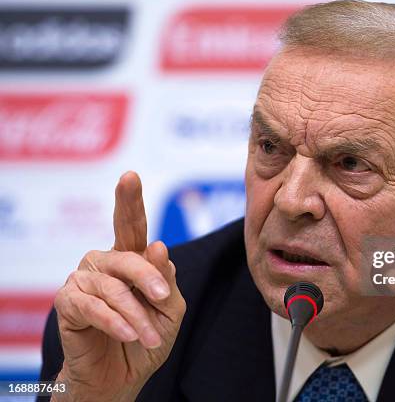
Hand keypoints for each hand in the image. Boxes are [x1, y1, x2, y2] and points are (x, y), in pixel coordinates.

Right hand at [52, 172, 186, 400]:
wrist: (122, 376)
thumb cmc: (147, 337)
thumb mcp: (169, 309)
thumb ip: (166, 280)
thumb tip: (158, 247)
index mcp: (130, 258)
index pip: (130, 225)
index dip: (129, 200)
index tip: (130, 176)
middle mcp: (104, 262)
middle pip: (127, 256)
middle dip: (148, 278)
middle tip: (164, 300)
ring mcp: (83, 281)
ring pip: (112, 287)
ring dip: (136, 315)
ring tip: (150, 336)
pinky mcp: (68, 304)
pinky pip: (92, 306)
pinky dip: (115, 321)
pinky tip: (129, 334)